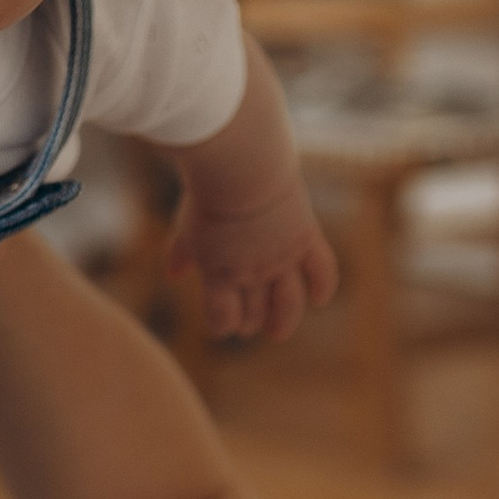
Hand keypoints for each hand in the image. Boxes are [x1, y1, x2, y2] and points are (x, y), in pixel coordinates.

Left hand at [167, 176, 338, 343]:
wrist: (242, 165)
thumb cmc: (207, 192)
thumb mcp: (187, 225)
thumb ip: (181, 252)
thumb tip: (174, 275)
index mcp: (219, 274)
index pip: (224, 317)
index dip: (223, 326)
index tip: (224, 328)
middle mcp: (252, 274)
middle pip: (253, 312)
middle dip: (249, 323)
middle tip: (247, 330)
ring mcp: (281, 259)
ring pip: (288, 303)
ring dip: (283, 321)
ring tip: (278, 333)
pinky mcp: (305, 239)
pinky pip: (321, 270)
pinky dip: (323, 287)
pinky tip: (319, 299)